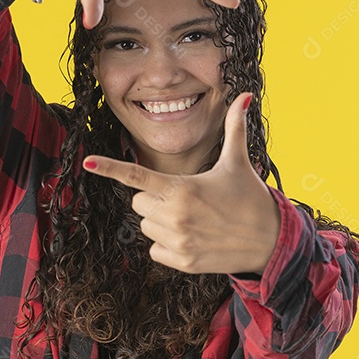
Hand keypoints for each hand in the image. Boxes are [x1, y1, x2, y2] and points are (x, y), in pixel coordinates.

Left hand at [81, 92, 280, 274]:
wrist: (270, 242)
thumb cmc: (251, 198)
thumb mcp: (238, 162)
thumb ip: (235, 128)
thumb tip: (245, 95)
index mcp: (182, 188)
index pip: (136, 175)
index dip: (110, 168)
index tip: (88, 162)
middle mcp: (174, 216)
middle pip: (138, 203)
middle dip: (154, 199)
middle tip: (186, 199)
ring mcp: (177, 241)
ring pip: (145, 227)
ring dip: (160, 222)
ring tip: (193, 219)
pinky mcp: (181, 262)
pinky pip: (154, 250)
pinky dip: (167, 245)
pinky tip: (192, 238)